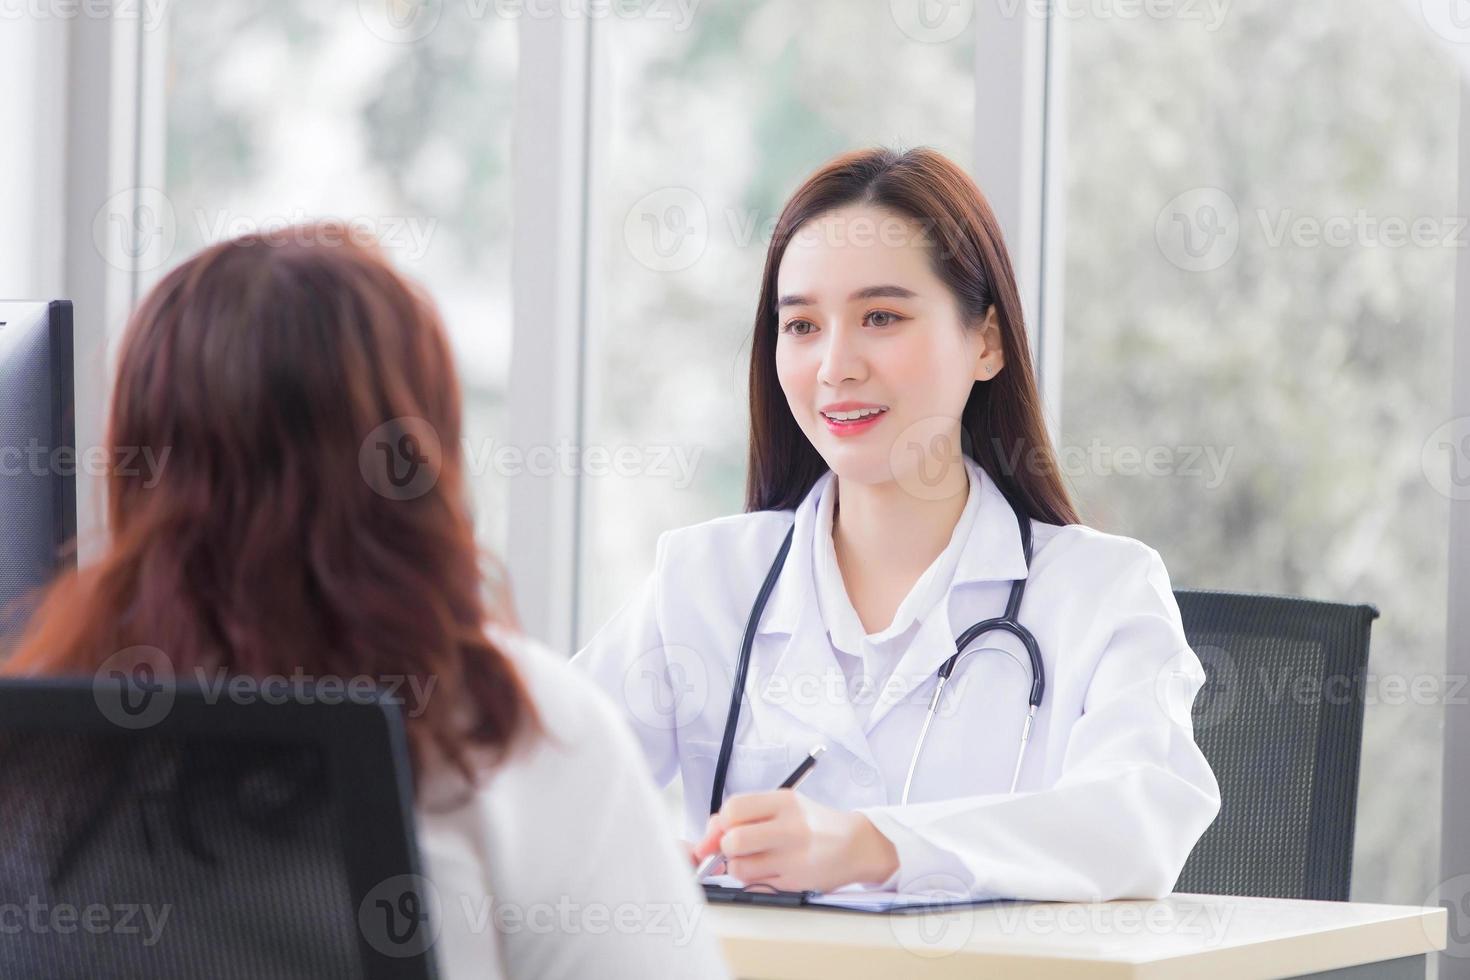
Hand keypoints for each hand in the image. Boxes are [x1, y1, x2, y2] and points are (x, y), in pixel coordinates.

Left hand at [691, 790, 897, 892]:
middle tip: (735, 848)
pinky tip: (768, 872)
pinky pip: (754, 886)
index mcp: (784, 801)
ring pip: (739, 867)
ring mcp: (794, 857)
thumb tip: (708, 835)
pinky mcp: (796, 882)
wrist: (856, 845)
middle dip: (725, 847)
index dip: (720, 822)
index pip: (734, 808)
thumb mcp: (785, 806)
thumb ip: (747, 814)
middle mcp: (790, 828)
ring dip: (738, 866)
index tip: (723, 829)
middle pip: (733, 840)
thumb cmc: (813, 824)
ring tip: (754, 860)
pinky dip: (753, 881)